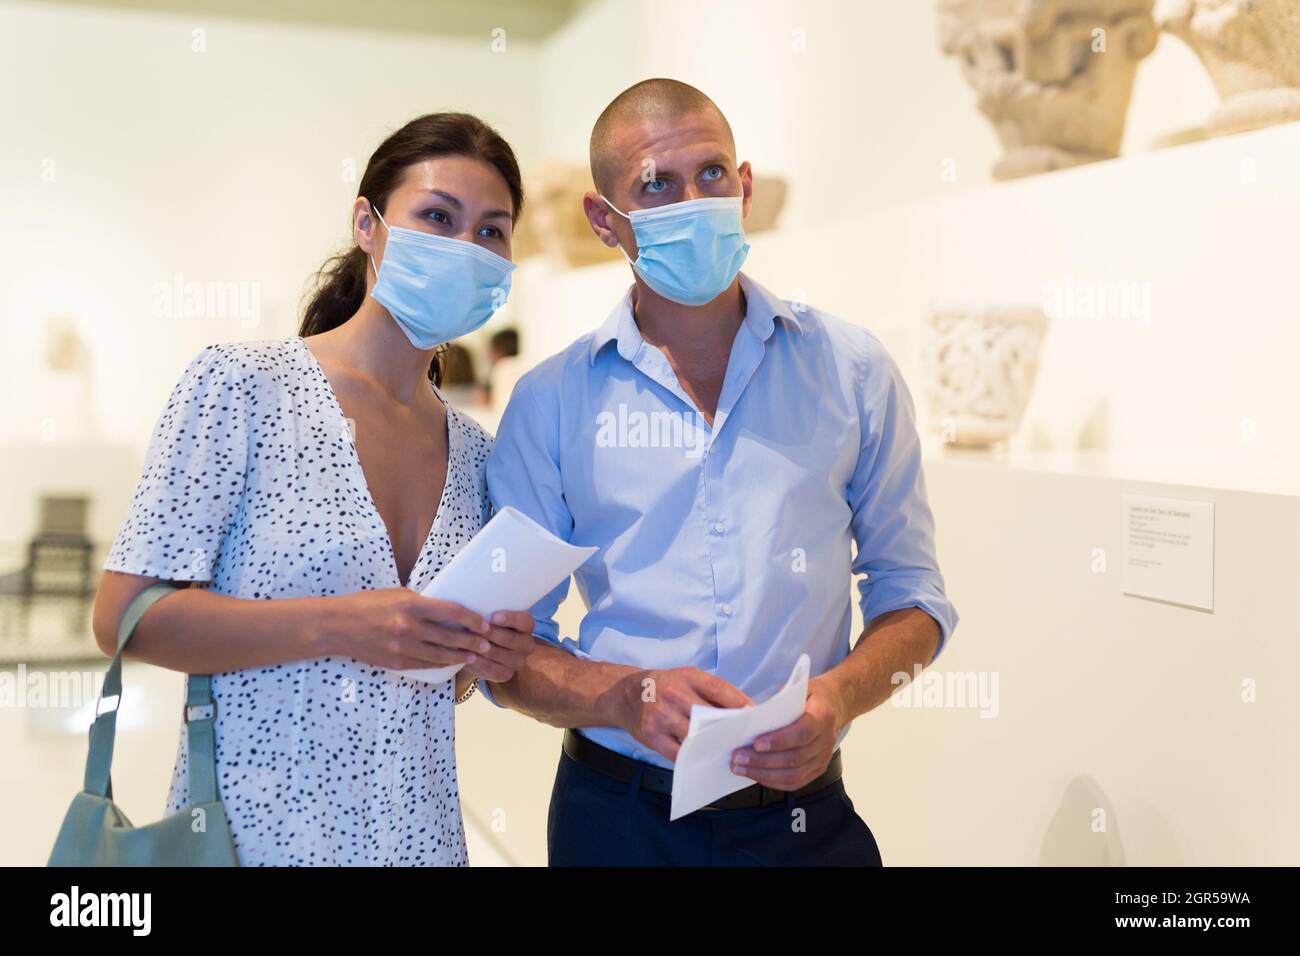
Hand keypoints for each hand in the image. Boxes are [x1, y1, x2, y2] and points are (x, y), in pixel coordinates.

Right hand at [323, 588, 491, 669]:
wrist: (337, 626)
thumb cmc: (367, 604)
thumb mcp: (396, 594)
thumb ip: (421, 602)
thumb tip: (446, 608)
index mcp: (410, 605)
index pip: (451, 612)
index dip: (471, 619)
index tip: (483, 623)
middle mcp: (408, 627)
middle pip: (450, 636)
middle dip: (472, 642)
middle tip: (486, 644)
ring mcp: (402, 647)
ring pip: (440, 655)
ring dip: (461, 656)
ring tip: (474, 656)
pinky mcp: (396, 662)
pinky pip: (425, 665)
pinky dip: (441, 664)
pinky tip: (451, 662)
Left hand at [464, 610, 535, 682]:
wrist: (485, 648)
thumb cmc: (486, 624)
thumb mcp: (490, 615)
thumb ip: (487, 610)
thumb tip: (473, 599)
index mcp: (526, 626)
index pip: (524, 621)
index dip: (510, 619)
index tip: (493, 617)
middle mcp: (527, 644)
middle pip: (511, 639)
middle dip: (491, 634)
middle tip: (473, 630)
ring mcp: (518, 661)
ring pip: (500, 655)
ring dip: (482, 648)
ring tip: (466, 642)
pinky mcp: (507, 674)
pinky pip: (493, 670)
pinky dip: (479, 663)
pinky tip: (468, 657)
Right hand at [618, 667, 752, 762]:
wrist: (627, 694)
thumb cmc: (665, 686)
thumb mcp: (687, 678)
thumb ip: (712, 691)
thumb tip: (744, 711)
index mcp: (687, 676)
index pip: (718, 688)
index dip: (739, 702)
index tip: (755, 715)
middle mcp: (673, 694)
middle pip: (709, 716)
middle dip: (728, 729)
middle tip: (745, 739)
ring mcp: (661, 716)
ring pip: (696, 737)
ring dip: (713, 746)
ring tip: (729, 752)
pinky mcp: (652, 735)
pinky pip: (679, 753)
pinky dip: (694, 757)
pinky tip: (705, 759)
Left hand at [729, 675, 845, 790]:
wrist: (832, 706)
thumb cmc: (810, 697)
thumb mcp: (799, 688)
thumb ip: (781, 699)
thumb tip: (753, 713)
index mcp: (823, 716)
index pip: (802, 733)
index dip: (779, 741)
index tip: (756, 743)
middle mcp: (826, 740)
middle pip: (795, 758)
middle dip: (763, 760)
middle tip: (738, 757)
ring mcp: (823, 758)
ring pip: (793, 775)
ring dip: (763, 774)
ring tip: (741, 768)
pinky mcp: (817, 770)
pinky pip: (795, 783)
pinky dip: (772, 782)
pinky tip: (755, 775)